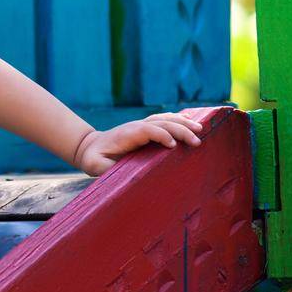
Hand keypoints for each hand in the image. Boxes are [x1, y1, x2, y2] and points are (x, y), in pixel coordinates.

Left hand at [73, 111, 204, 175]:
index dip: (161, 136)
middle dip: (180, 130)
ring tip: (200, 128)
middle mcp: (136, 127)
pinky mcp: (146, 128)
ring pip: (164, 119)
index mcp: (127, 135)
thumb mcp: (95, 165)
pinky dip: (177, 119)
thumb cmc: (95, 158)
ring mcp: (142, 125)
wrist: (91, 147)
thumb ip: (105, 167)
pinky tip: (190, 120)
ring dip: (182, 123)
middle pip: (161, 123)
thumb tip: (117, 172)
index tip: (174, 147)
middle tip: (197, 141)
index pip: (148, 131)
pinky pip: (163, 120)